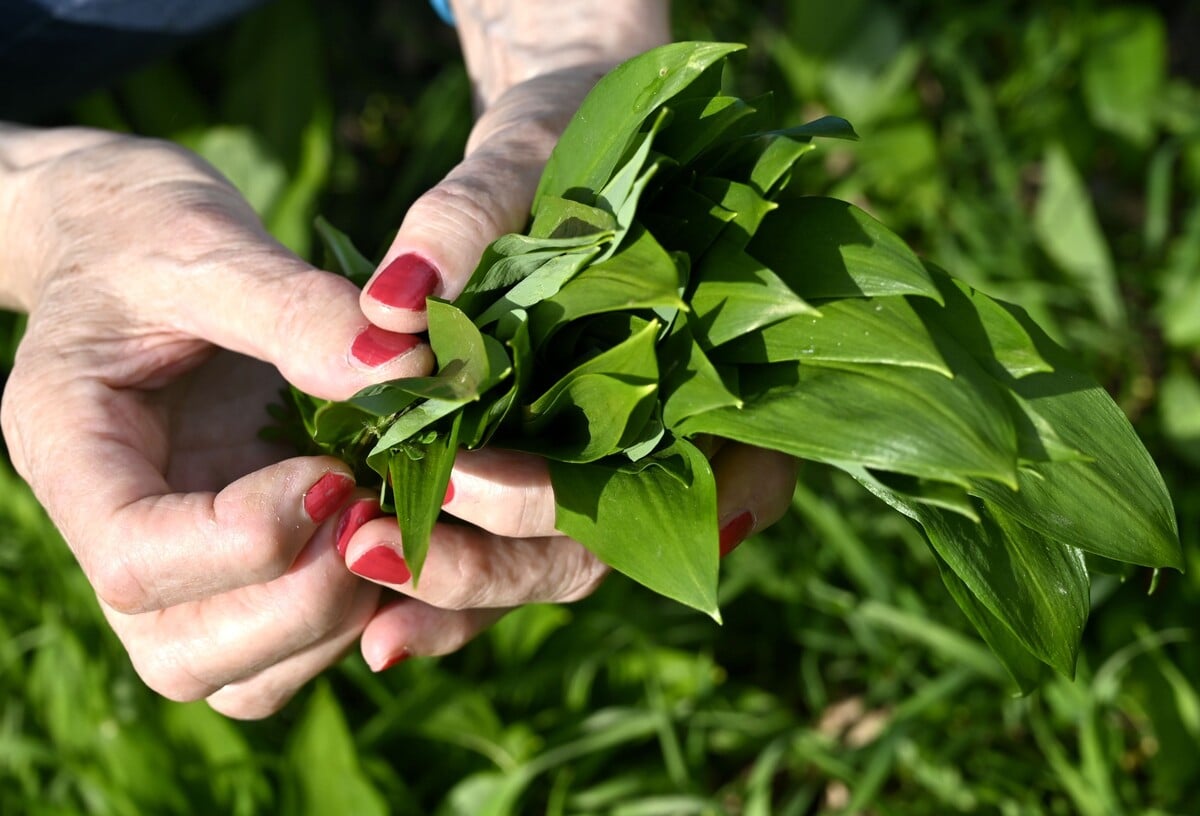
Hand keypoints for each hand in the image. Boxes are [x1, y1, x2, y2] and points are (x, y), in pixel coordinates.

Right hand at [0, 130, 433, 717]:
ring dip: (330, 627)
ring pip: (237, 678)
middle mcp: (114, 531)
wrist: (128, 240)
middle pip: (181, 653)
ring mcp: (175, 563)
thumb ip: (295, 308)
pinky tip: (390, 539)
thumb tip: (404, 365)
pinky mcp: (231, 567)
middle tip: (375, 511)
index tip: (336, 472)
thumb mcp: (207, 244)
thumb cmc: (148, 229)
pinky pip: (282, 652)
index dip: (250, 539)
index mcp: (72, 450)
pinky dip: (347, 624)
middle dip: (300, 604)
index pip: (136, 560)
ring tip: (387, 525)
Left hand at [339, 0, 800, 667]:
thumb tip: (390, 304)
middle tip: (376, 550)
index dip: (592, 510)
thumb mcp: (534, 151)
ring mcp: (614, 460)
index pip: (712, 485)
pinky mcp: (552, 462)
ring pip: (561, 563)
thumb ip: (476, 216)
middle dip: (495, 567)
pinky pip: (515, 548)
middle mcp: (680, 437)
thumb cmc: (579, 130)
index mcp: (727, 369)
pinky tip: (374, 613)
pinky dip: (452, 582)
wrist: (573, 130)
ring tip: (356, 573)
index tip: (466, 483)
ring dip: (462, 594)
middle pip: (614, 544)